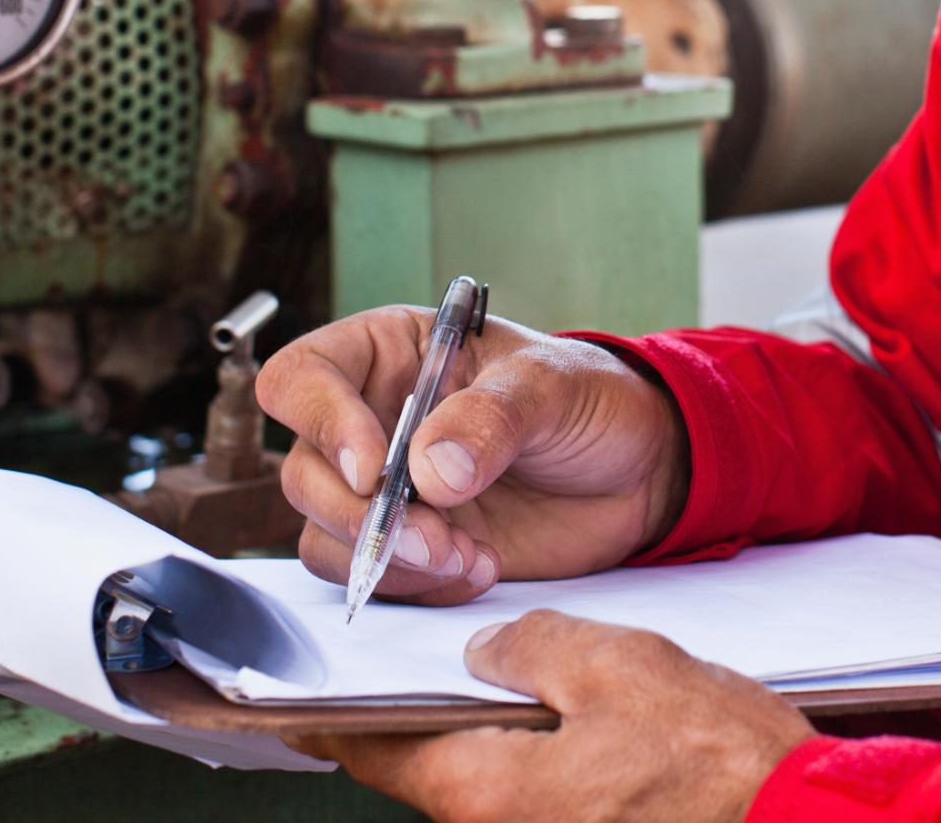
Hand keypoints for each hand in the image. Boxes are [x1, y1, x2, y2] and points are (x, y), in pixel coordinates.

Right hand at [257, 307, 688, 603]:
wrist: (637, 473)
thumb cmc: (591, 401)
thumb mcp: (552, 388)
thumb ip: (492, 418)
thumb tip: (430, 471)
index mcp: (389, 354)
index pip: (303, 377)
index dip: (322, 423)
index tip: (376, 469)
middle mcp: (371, 420)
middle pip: (305, 471)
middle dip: (363, 517)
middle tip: (436, 537)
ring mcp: (386, 490)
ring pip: (326, 534)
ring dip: (391, 560)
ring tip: (470, 556)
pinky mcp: (409, 546)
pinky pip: (372, 578)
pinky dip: (418, 586)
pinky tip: (480, 568)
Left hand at [296, 611, 811, 822]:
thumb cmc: (721, 761)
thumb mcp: (618, 665)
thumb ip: (531, 649)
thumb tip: (485, 653)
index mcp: (488, 793)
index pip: (374, 752)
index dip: (333, 712)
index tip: (292, 692)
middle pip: (430, 768)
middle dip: (418, 713)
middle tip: (412, 654)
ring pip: (487, 781)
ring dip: (485, 731)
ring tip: (501, 668)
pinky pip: (536, 795)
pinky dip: (531, 753)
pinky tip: (562, 711)